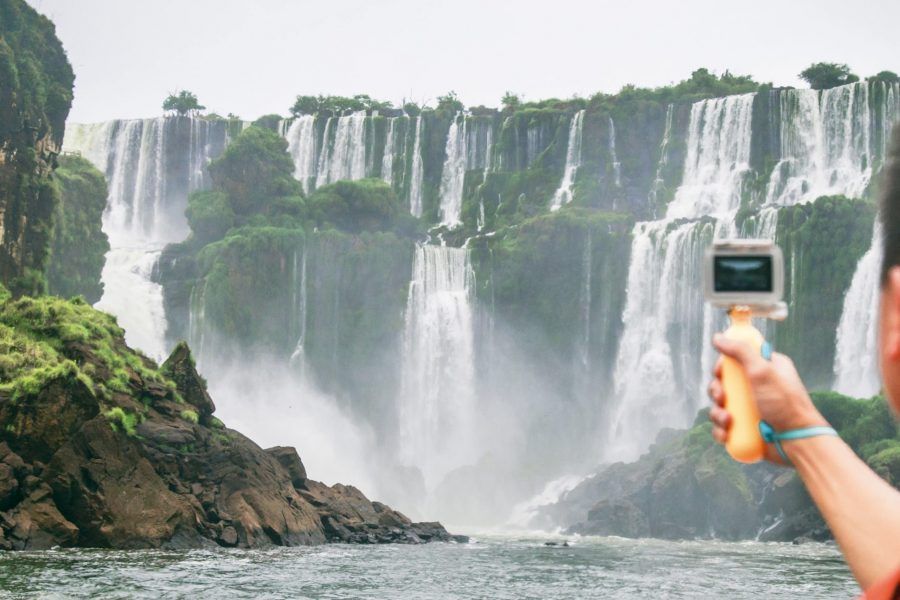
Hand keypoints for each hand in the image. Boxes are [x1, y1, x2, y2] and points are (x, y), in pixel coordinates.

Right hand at [707, 333, 827, 464]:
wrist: (797, 442)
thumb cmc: (785, 404)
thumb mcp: (763, 371)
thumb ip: (741, 351)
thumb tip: (718, 337)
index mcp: (765, 368)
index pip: (736, 359)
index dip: (724, 366)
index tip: (720, 372)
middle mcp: (758, 386)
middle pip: (724, 383)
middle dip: (717, 392)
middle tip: (722, 397)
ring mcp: (751, 408)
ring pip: (721, 405)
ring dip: (717, 413)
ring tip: (727, 420)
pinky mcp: (746, 427)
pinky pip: (724, 425)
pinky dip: (721, 429)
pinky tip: (726, 433)